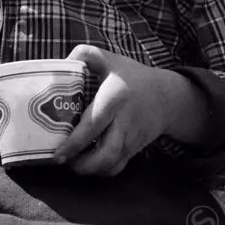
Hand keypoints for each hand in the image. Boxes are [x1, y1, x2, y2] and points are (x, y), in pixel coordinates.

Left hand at [53, 46, 207, 177]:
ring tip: (72, 163)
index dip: (75, 142)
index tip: (58, 153)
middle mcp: (124, 122)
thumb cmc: (133, 77)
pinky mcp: (134, 150)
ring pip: (111, 165)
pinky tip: (88, 163)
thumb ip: (85, 54)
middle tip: (61, 160)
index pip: (94, 125)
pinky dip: (100, 171)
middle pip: (105, 154)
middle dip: (82, 165)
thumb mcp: (110, 59)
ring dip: (89, 170)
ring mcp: (131, 139)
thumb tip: (62, 61)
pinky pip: (117, 168)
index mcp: (115, 98)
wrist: (167, 97)